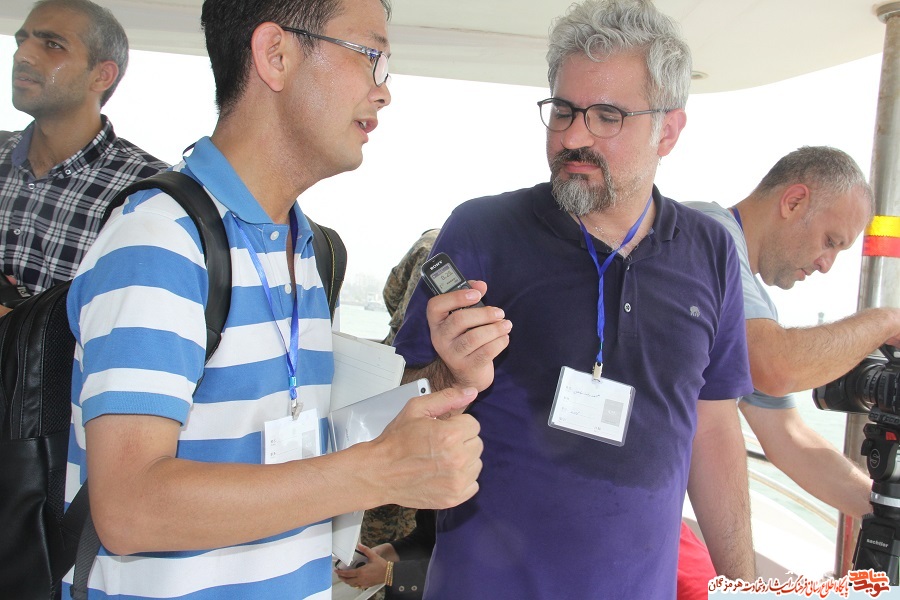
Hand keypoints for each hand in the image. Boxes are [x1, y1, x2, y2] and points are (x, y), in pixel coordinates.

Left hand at [335, 544, 388, 588]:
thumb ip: (365, 550)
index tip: (337, 571)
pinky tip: (354, 581)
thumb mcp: (373, 555)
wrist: (389, 573)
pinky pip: (358, 586)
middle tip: (339, 575)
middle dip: (342, 578)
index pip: (347, 574)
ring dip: (347, 582)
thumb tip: (359, 545)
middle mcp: (361, 578)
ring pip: (352, 584)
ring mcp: (364, 583)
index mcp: (361, 571)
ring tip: (345, 578)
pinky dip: (354, 584)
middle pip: (348, 581)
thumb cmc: (381, 565)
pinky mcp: (367, 585)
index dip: (341, 573)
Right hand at [371, 386, 482, 508]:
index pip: (473, 425)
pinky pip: (473, 484)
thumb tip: (471, 393)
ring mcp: (456, 481)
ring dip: (463, 460)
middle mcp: (457, 459)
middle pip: (477, 444)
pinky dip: (462, 479)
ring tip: (441, 460)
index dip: (457, 425)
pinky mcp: (454, 498)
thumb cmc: (396, 442)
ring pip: (476, 464)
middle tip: (439, 445)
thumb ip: (447, 398)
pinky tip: (444, 474)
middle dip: (461, 441)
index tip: (442, 430)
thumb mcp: (416, 409)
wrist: (379, 473)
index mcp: (450, 435)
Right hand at [426, 281, 510, 390]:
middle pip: (459, 320)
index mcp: (437, 322)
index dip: (456, 297)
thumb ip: (470, 299)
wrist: (465, 374)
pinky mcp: (467, 367)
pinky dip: (499, 342)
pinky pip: (486, 352)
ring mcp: (452, 354)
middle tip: (500, 313)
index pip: (436, 305)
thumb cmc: (466, 338)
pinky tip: (504, 338)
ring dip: (495, 329)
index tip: (476, 294)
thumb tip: (481, 285)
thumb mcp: (464, 318)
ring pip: (474, 337)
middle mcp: (440, 338)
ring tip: (506, 325)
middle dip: (484, 314)